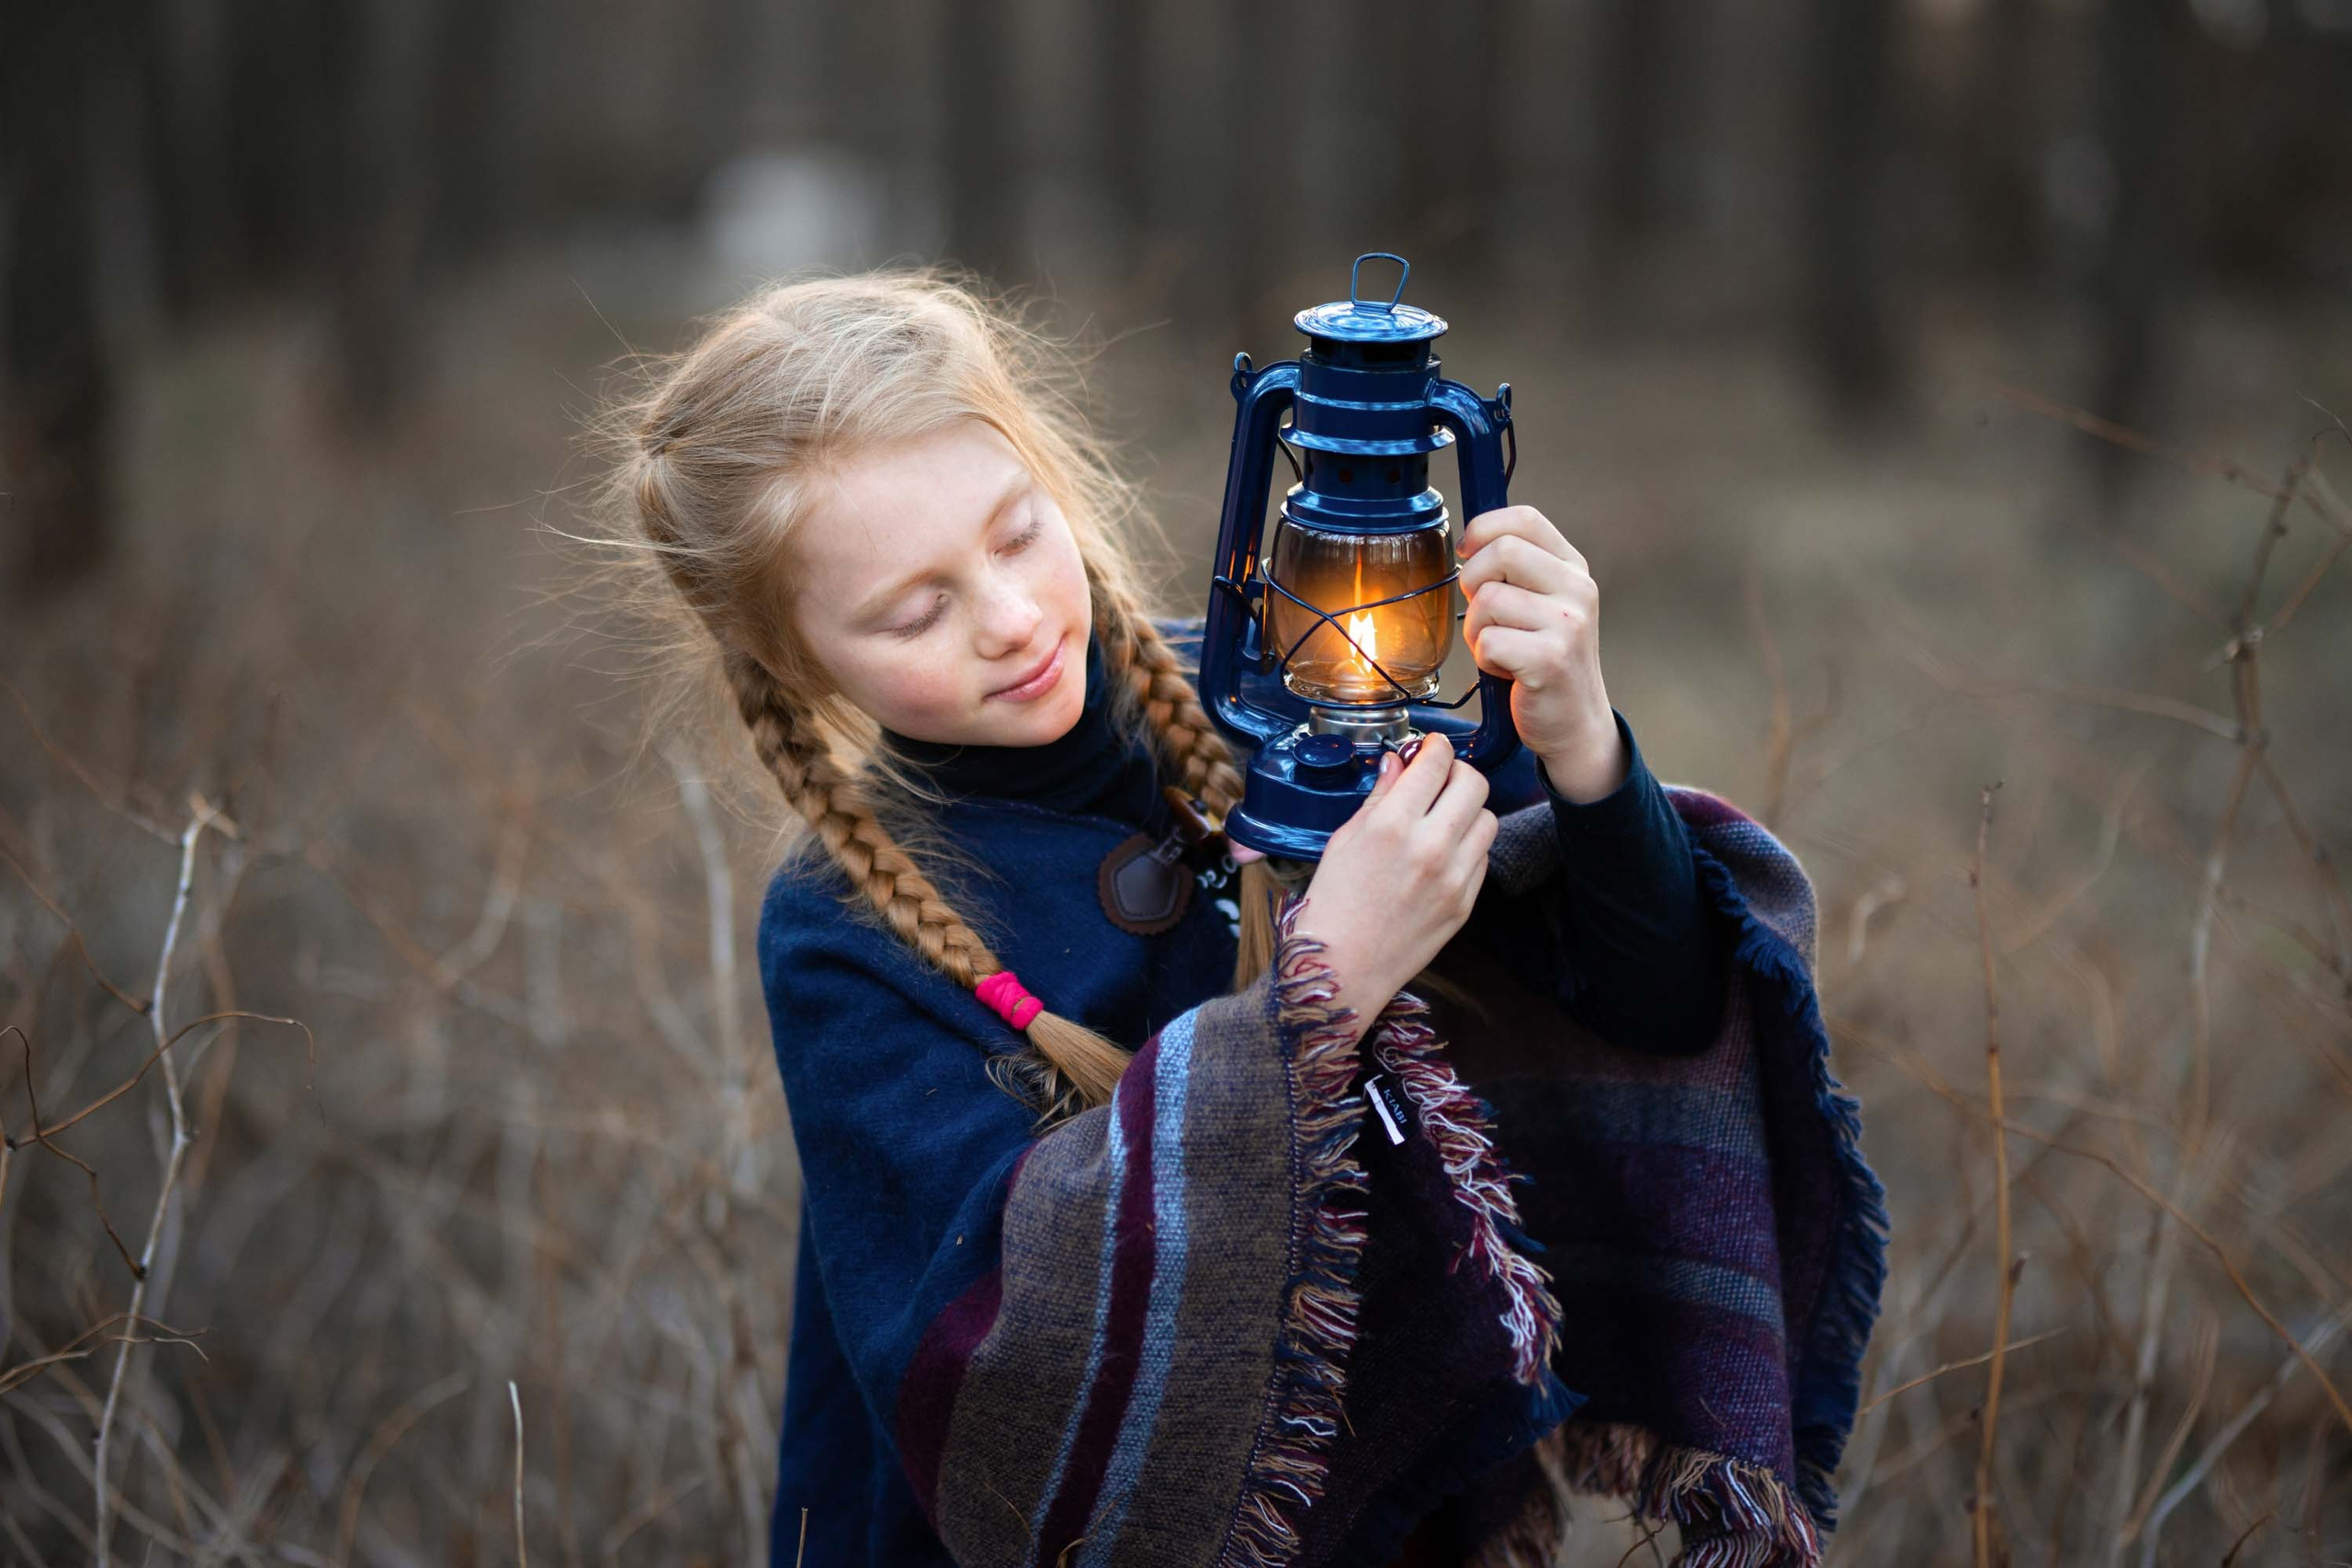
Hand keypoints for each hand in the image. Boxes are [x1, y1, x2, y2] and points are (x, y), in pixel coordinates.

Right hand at [1290, 733, 1495, 1038]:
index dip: (1433, 747)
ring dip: (1468, 810)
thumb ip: (1380, 797)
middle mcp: (1430, 848)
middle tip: (1438, 779)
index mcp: (1392, 825)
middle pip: (1473, 783)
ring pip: (1488, 819)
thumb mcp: (1345, 839)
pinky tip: (1442, 853)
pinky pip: (1482, 857)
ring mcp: (1454, 878)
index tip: (1428, 748)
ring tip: (1442, 818)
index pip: (1435, 762)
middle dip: (1456, 772)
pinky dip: (1468, 847)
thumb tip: (1398, 762)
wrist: (1343, 967)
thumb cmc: (1333, 903)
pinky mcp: (1466, 903)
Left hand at [1458, 505, 1625, 801]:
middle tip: (1484, 614)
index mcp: (1572, 568)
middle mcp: (1577, 589)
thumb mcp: (1543, 604)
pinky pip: (1489, 641)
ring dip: (1477, 630)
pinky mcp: (1550, 659)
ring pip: (1488, 600)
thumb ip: (1516, 571)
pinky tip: (1506, 670)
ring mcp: (1567, 623)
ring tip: (1499, 648)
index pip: (1525, 519)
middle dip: (1473, 582)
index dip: (1484, 529)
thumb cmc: (1545, 661)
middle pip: (1501, 552)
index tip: (1468, 554)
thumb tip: (1467, 545)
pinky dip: (1485, 659)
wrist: (1575, 722)